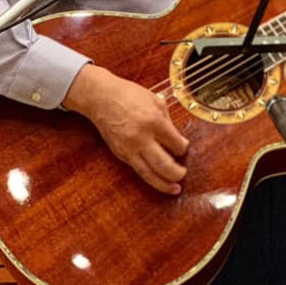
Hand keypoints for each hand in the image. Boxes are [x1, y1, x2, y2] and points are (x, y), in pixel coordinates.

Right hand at [62, 63, 188, 194]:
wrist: (102, 98)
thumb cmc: (129, 95)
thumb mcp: (156, 101)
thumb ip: (168, 121)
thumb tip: (177, 139)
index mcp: (154, 121)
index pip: (176, 144)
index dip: (183, 148)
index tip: (183, 146)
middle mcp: (141, 138)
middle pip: (164, 165)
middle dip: (177, 173)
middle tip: (183, 173)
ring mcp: (129, 148)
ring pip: (149, 174)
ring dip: (164, 184)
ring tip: (175, 189)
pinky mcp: (120, 154)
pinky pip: (138, 170)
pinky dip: (150, 177)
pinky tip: (158, 180)